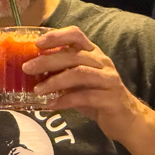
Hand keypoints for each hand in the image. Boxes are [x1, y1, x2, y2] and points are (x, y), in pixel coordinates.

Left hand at [22, 26, 147, 141]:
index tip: (37, 43)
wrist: (127, 119)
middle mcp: (102, 62)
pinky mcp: (110, 99)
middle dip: (48, 61)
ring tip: (37, 90)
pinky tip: (51, 105)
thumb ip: (62, 73)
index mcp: (94, 54)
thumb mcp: (79, 82)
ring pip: (80, 74)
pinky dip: (65, 100)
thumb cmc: (98, 97)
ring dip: (55, 81)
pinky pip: (85, 97)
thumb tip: (32, 72)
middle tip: (27, 68)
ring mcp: (109, 80)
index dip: (56, 36)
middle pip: (73, 55)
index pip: (76, 35)